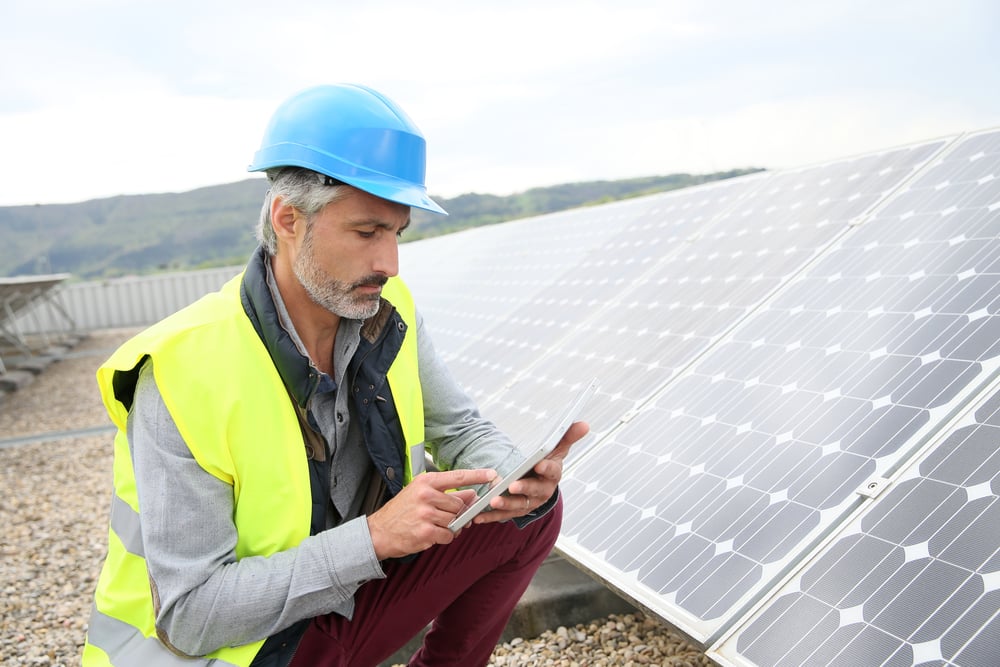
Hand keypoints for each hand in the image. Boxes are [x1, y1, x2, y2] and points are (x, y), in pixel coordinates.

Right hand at [367, 468, 495, 559]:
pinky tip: (431, 534)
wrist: (379, 532)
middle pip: (459, 504)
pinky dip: (444, 537)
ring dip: (450, 527)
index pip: (458, 476)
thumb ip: (448, 493)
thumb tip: (471, 494)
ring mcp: (426, 513)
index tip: (493, 474)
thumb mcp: (422, 495)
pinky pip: (448, 535)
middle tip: (444, 517)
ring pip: (455, 521)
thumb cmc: (402, 511)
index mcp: (426, 482)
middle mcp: (426, 495)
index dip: (477, 475)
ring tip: (434, 525)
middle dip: (456, 514)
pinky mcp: (425, 531)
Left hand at [475, 420, 589, 524]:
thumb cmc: (547, 463)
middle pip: (534, 491)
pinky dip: (491, 516)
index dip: (547, 468)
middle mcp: (542, 492)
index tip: (540, 464)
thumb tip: (584, 424)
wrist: (540, 484)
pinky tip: (479, 515)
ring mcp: (529, 503)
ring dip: (506, 504)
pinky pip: (503, 515)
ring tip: (493, 500)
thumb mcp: (557, 449)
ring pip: (518, 506)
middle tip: (513, 486)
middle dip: (524, 489)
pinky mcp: (516, 512)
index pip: (552, 471)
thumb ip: (567, 436)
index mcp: (552, 475)